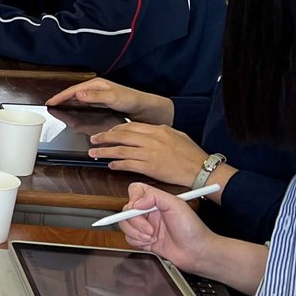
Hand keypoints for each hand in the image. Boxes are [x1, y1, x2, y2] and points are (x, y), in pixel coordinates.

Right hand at [49, 77, 170, 123]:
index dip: (61, 96)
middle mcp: (97, 90)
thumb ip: (96, 97)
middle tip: (50, 105)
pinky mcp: (103, 105)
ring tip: (58, 108)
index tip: (51, 102)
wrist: (149, 110)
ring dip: (68, 103)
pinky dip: (77, 108)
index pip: (74, 90)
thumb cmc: (134, 101)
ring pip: (79, 99)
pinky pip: (85, 106)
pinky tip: (75, 113)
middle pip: (74, 94)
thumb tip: (78, 95)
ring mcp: (100, 97)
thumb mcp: (115, 98)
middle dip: (62, 99)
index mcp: (98, 85)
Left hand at [89, 121, 209, 186]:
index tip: (108, 132)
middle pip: (122, 136)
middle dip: (105, 137)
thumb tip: (146, 132)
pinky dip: (117, 164)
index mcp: (158, 130)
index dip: (116, 129)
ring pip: (120, 150)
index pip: (131, 126)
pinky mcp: (149, 168)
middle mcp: (151, 140)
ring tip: (94, 152)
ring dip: (105, 151)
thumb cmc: (192, 153)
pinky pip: (128, 165)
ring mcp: (149, 154)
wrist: (201, 168)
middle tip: (94, 139)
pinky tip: (110, 164)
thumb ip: (159, 132)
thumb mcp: (176, 134)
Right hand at [113, 181, 219, 275]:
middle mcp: (150, 212)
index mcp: (157, 201)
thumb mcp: (176, 205)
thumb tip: (135, 202)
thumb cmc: (192, 229)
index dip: (133, 199)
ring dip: (136, 233)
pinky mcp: (144, 240)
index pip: (135, 191)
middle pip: (126, 211)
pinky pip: (129, 238)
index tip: (137, 208)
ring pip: (125, 225)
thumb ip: (154, 197)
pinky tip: (151, 243)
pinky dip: (137, 241)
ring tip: (152, 237)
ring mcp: (146, 226)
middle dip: (136, 222)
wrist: (197, 252)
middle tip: (150, 229)